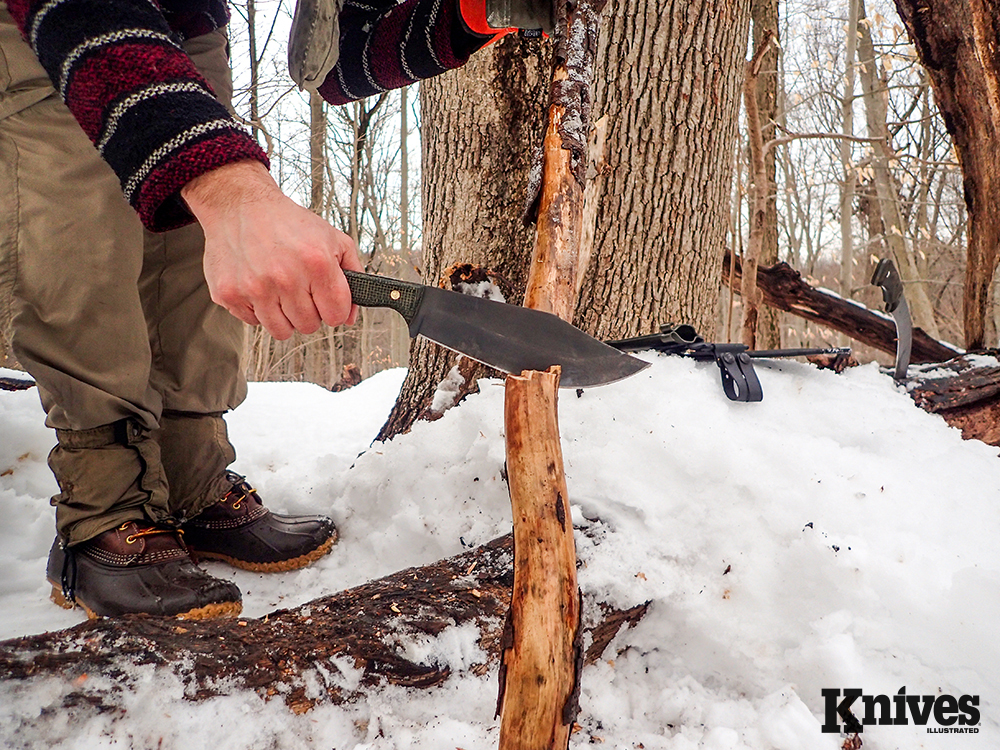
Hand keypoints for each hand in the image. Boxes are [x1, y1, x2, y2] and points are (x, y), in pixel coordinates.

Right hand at [181, 160, 361, 339]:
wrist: (240, 205)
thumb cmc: (288, 223)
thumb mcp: (334, 239)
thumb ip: (353, 277)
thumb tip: (349, 317)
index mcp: (317, 263)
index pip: (336, 315)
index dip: (334, 309)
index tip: (325, 299)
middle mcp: (286, 277)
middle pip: (309, 326)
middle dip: (309, 311)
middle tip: (300, 288)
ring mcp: (256, 288)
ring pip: (282, 331)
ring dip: (284, 315)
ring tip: (280, 289)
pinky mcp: (230, 294)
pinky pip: (254, 322)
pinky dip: (259, 309)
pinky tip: (260, 285)